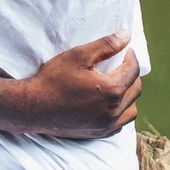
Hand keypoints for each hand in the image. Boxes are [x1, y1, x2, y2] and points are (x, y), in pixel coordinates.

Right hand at [21, 31, 141, 138]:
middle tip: (120, 65)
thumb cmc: (54, 78)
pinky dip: (120, 113)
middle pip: (136, 90)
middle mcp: (113, 111)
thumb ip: (105, 45)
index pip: (133, 70)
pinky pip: (120, 124)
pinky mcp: (98, 134)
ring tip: (116, 84)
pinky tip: (108, 103)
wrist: (33, 107)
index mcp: (111, 90)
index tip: (125, 50)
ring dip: (129, 96)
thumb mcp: (78, 55)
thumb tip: (126, 35)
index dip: (131, 56)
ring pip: (131, 110)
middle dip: (132, 74)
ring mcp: (106, 125)